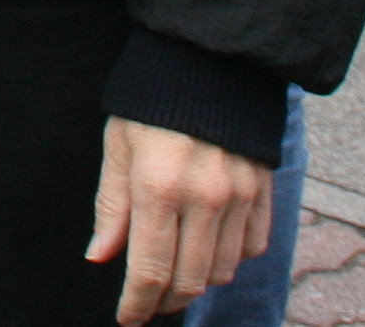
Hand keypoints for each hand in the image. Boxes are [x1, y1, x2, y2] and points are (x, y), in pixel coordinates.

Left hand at [89, 116, 271, 323]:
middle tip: (148, 304)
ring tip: (174, 275)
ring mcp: (240, 197)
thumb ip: (111, 206)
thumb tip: (100, 258)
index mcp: (158, 188)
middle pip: (190, 281)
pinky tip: (208, 250)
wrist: (206, 62)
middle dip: (166, 302)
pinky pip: (252, 248)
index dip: (137, 304)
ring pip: (222, 271)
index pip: (150, 270)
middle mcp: (204, 199)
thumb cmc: (149, 103)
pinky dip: (230, 260)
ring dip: (197, 282)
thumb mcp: (118, 147)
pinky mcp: (263, 191)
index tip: (127, 319)